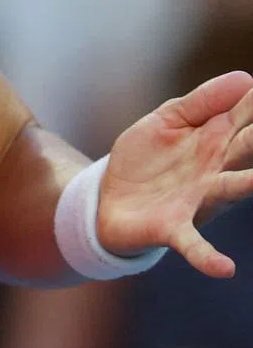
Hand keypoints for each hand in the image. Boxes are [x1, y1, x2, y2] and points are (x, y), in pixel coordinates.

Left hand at [96, 71, 252, 277]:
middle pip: (248, 150)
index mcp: (214, 140)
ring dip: (249, 184)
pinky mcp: (174, 226)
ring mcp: (197, 199)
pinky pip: (194, 244)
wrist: (108, 197)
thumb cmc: (147, 158)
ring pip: (230, 189)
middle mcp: (215, 170)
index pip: (245, 117)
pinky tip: (226, 268)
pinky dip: (208, 257)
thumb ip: (201, 102)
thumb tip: (246, 78)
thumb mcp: (167, 121)